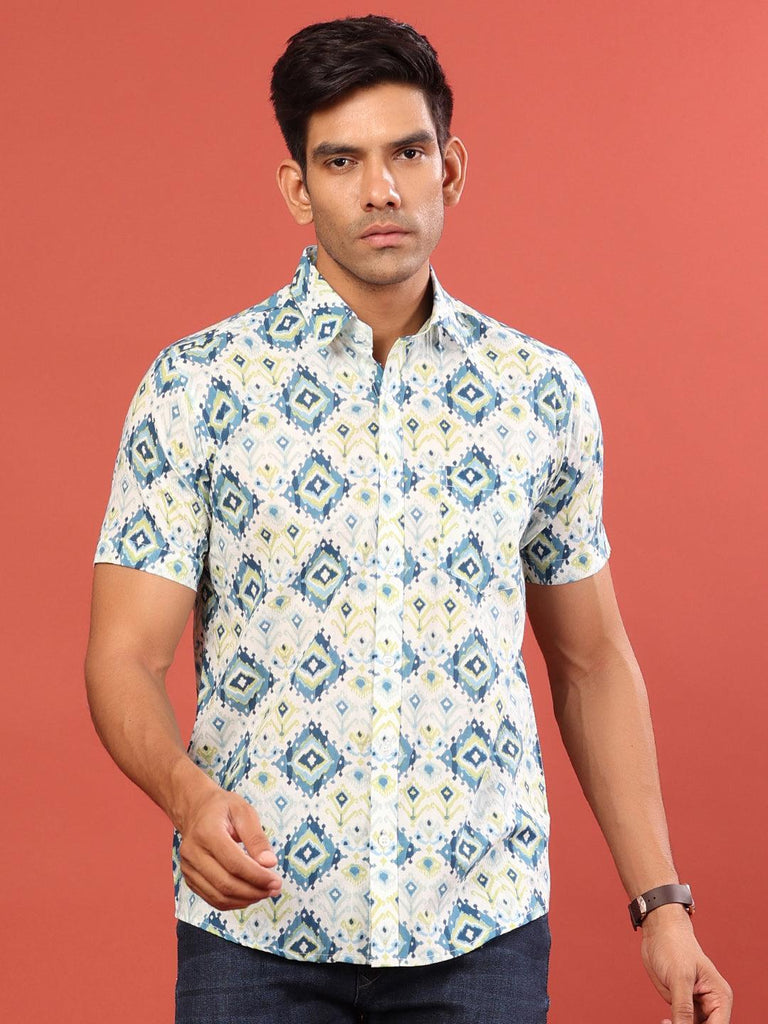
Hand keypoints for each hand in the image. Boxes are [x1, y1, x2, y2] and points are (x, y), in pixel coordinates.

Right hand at [175, 779, 282, 909]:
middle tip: (275, 889)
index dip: (257, 876)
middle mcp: (193, 852)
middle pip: (225, 883)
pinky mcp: (189, 879)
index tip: (276, 881)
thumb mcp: (244, 811)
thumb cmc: (222, 808)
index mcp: (207, 832)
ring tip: (265, 892)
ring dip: (245, 900)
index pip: (234, 863)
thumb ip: (257, 838)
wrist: (195, 809)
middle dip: (254, 891)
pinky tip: (249, 895)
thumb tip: (270, 863)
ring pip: (218, 896)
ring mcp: (188, 868)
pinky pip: (212, 899)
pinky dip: (233, 902)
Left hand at [640, 905, 731, 1022]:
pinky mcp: (682, 1003)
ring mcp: (696, 1005)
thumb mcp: (679, 978)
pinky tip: (664, 1021)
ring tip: (665, 1021)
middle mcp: (712, 1004)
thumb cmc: (674, 946)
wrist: (658, 931)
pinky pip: (682, 1023)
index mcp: (720, 997)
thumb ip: (683, 1008)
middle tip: (668, 1022)